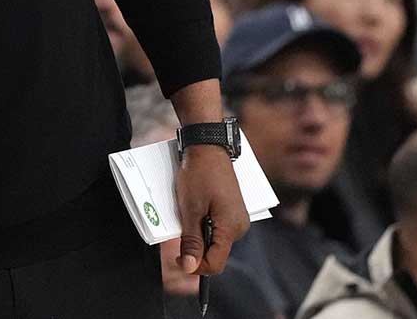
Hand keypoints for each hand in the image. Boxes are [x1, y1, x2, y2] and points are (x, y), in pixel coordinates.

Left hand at [175, 144, 248, 275]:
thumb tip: (190, 267)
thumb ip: (191, 240)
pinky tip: (194, 207)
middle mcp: (239, 226)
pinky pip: (216, 225)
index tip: (177, 257)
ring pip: (214, 238)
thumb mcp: (190, 210)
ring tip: (187, 212)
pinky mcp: (231, 210)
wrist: (208, 147)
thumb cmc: (198, 175)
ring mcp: (236, 218)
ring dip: (197, 232)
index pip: (216, 263)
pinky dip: (202, 222)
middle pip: (215, 252)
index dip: (195, 265)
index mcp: (231, 229)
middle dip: (195, 245)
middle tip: (181, 224)